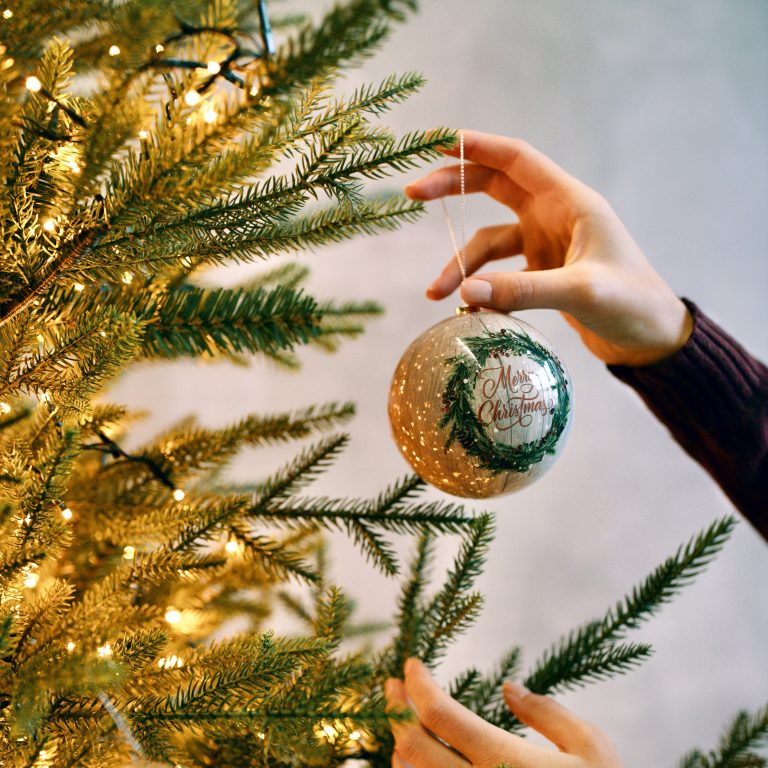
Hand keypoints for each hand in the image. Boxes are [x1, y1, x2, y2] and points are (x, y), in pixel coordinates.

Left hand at [385, 658, 622, 767]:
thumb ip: (547, 713)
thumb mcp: (591, 747)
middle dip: (394, 710)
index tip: (411, 664)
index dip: (417, 684)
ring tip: (403, 718)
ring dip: (400, 744)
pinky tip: (419, 757)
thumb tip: (509, 687)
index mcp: (506, 761)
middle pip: (413, 746)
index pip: (440, 714)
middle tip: (392, 685)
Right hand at [405, 130, 692, 365]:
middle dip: (453, 189)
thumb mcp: (582, 292)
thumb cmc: (632, 305)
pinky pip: (499, 276)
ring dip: (461, 263)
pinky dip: (481, 289)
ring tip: (435, 294)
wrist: (652, 340)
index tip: (440, 143)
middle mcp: (554, 217)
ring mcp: (545, 246)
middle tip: (413, 193)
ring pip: (489, 242)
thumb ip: (524, 290)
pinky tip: (468, 311)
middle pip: (493, 188)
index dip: (478, 147)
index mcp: (571, 202)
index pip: (517, 159)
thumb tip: (464, 291)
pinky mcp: (541, 275)